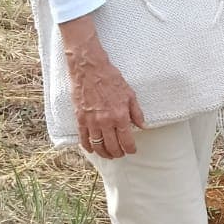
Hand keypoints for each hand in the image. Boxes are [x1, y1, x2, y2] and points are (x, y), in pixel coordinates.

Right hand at [60, 16, 144, 157]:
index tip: (132, 150)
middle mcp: (106, 122)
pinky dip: (88, 146)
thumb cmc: (111, 79)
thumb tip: (143, 126)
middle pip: (112, 146)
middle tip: (121, 153)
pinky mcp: (80, 118)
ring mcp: (92, 121)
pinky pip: (83, 138)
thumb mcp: (129, 94)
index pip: (127, 141)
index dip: (130, 149)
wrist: (89, 69)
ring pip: (98, 145)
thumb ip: (137, 112)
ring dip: (104, 153)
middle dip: (118, 153)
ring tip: (109, 154)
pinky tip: (92, 149)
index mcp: (120, 116)